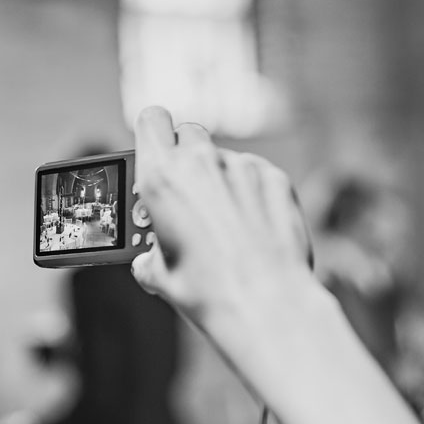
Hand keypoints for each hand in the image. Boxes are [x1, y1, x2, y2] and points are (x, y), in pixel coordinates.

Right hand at [131, 106, 315, 323]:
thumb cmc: (207, 291)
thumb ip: (148, 254)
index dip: (152, 133)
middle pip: (188, 133)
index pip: (151, 119)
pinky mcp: (275, 178)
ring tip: (223, 222)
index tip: (154, 151)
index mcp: (161, 177)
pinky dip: (250, 192)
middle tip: (185, 192)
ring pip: (223, 157)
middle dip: (185, 156)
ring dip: (219, 179)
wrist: (265, 304)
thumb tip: (149, 260)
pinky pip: (255, 173)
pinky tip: (251, 226)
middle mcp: (201, 162)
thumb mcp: (158, 276)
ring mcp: (242, 167)